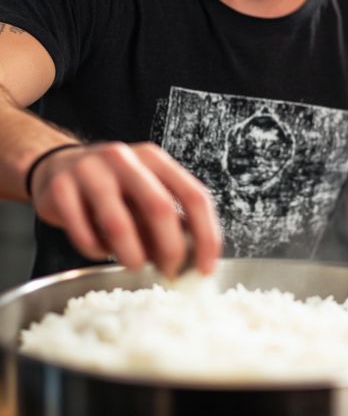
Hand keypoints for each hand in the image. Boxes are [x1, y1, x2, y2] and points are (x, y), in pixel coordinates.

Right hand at [29, 141, 221, 276]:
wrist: (58, 168)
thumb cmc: (111, 187)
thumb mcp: (145, 192)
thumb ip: (170, 218)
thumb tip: (195, 258)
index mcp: (154, 158)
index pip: (194, 195)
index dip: (206, 235)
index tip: (206, 267)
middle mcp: (125, 158)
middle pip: (160, 207)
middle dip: (171, 249)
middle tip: (170, 272)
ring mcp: (90, 170)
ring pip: (119, 224)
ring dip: (132, 255)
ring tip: (134, 264)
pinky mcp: (61, 187)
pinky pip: (83, 233)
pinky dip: (96, 251)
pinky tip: (101, 248)